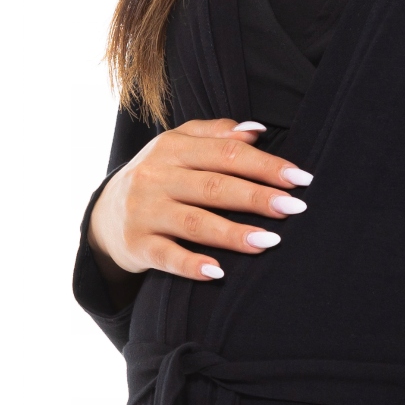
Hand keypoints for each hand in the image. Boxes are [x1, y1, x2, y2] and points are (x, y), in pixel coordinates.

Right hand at [91, 119, 312, 282]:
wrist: (103, 216)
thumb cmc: (157, 178)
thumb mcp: (177, 147)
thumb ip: (216, 135)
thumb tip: (258, 131)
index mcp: (172, 147)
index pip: (226, 153)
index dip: (265, 165)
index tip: (300, 178)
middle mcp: (156, 176)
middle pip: (214, 186)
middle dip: (257, 197)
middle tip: (294, 208)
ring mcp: (144, 211)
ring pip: (195, 222)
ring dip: (233, 233)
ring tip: (269, 241)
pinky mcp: (137, 245)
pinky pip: (167, 256)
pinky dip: (191, 265)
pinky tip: (219, 273)